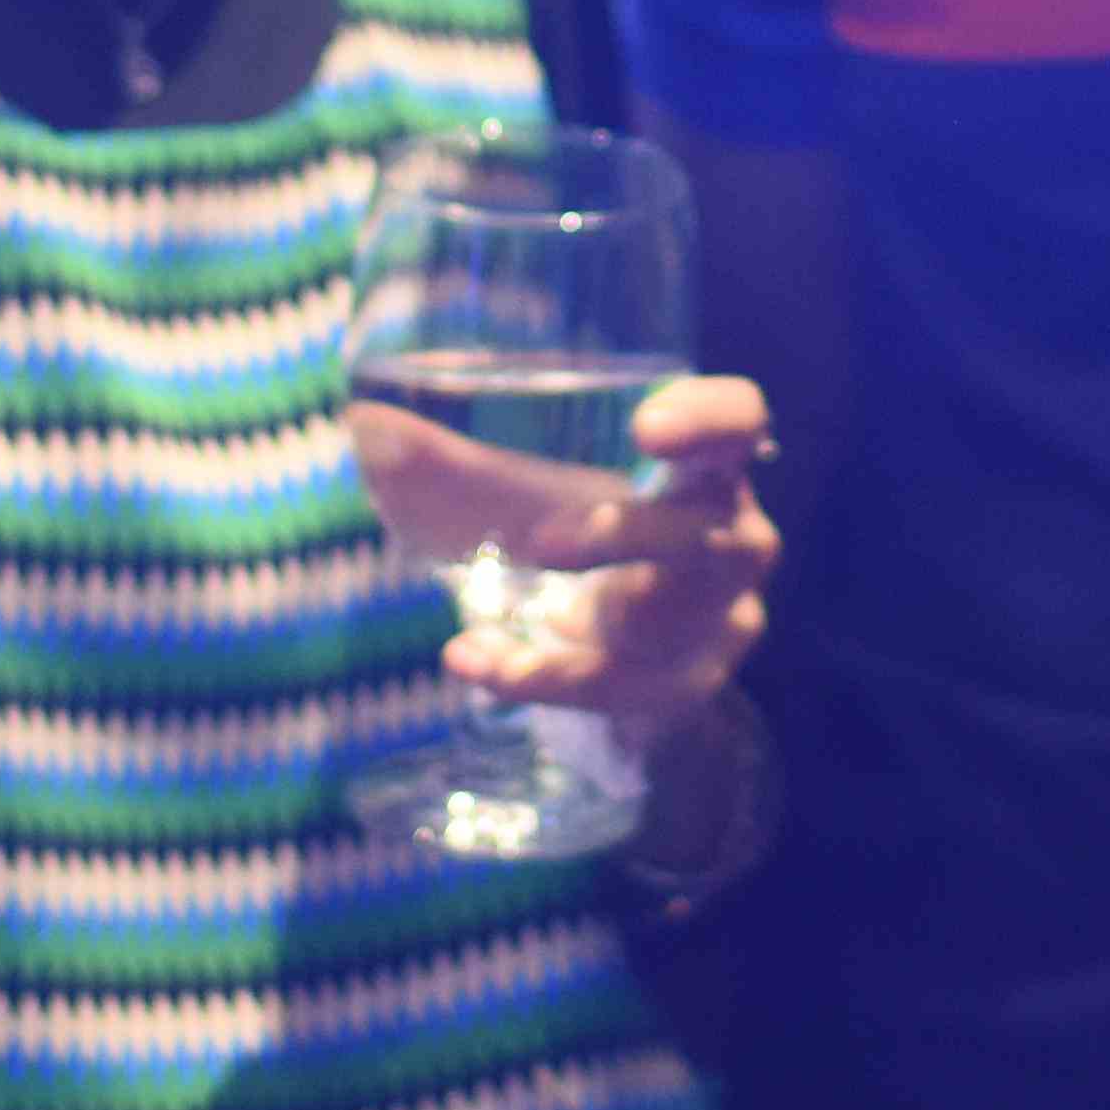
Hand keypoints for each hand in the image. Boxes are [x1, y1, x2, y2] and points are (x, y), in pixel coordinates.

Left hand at [347, 372, 778, 749]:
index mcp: (699, 463)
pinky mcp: (685, 684)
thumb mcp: (516, 492)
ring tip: (477, 641)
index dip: (708, 418)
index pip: (739, 420)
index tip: (647, 426)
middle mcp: (729, 537)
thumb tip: (370, 427)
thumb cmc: (573, 532)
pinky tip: (477, 666)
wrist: (617, 647)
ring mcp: (719, 619)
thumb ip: (452, 460)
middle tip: (540, 541)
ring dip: (572, 639)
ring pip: (668, 628)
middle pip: (716, 536)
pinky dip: (545, 680)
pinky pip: (625, 690)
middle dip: (629, 538)